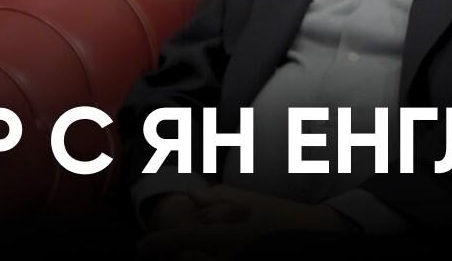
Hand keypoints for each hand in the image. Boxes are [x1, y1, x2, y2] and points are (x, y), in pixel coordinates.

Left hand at [138, 186, 355, 259]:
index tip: (140, 249)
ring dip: (196, 253)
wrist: (311, 236)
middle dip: (178, 252)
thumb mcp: (244, 199)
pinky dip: (210, 256)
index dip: (158, 245)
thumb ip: (213, 199)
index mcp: (227, 235)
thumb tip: (190, 197)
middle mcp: (229, 255)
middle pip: (188, 258)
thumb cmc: (276, 215)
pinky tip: (210, 249)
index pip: (183, 239)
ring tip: (213, 236)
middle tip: (166, 249)